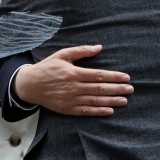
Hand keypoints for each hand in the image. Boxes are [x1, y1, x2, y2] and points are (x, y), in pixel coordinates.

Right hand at [13, 45, 132, 115]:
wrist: (29, 85)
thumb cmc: (47, 67)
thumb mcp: (63, 54)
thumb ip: (81, 51)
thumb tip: (99, 47)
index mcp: (73, 73)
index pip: (98, 75)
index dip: (114, 76)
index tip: (126, 77)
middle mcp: (73, 87)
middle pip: (99, 89)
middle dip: (117, 89)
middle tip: (130, 89)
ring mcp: (70, 99)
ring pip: (94, 101)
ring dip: (111, 101)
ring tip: (124, 100)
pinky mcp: (66, 109)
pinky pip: (85, 111)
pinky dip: (98, 112)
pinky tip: (110, 111)